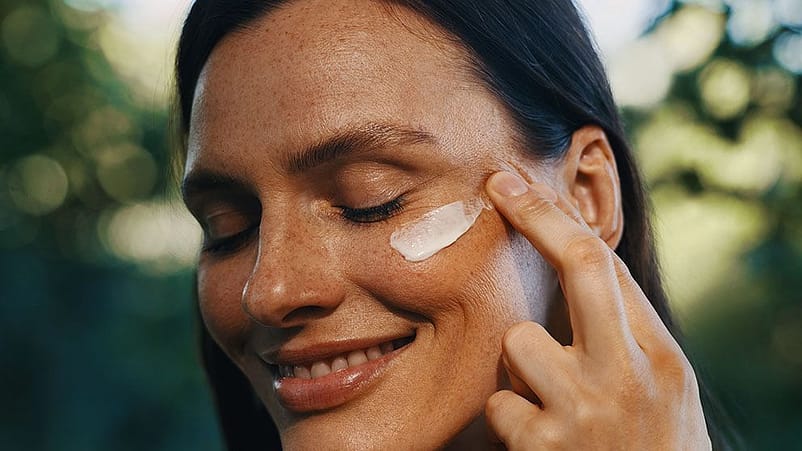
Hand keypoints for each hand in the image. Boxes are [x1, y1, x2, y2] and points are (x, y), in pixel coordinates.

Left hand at [483, 171, 710, 449]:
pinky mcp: (544, 448)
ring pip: (519, 344)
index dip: (553, 215)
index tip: (512, 183)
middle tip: (498, 186)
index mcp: (659, 355)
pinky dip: (510, 413)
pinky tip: (539, 436)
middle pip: (581, 270)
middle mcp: (629, 375)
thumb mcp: (659, 384)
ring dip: (522, 366)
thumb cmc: (652, 443)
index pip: (606, 265)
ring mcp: (585, 412)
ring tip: (548, 398)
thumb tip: (576, 256)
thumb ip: (621, 326)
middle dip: (536, 219)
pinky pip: (499, 402)